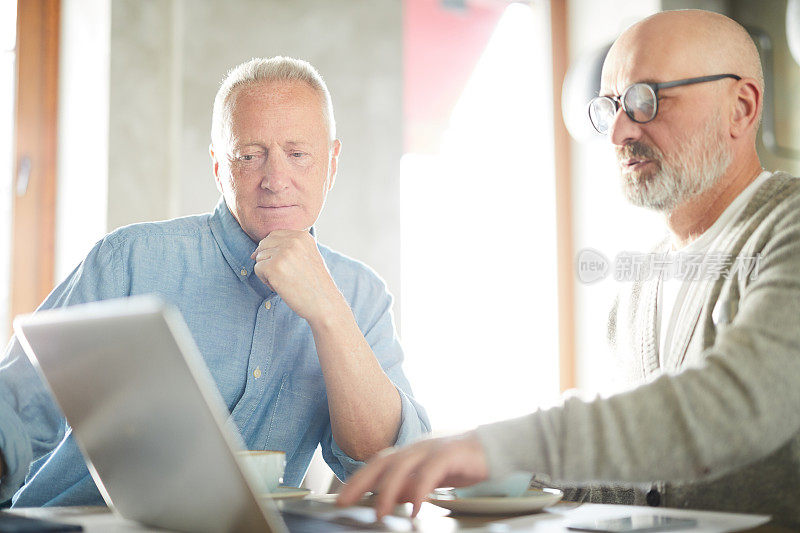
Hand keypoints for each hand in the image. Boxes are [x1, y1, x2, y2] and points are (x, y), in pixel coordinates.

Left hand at [251, 230, 343, 322]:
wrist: (324, 304)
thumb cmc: (314, 285)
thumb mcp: (308, 256)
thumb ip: (289, 247)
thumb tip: (255, 252)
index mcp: (303, 236)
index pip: (274, 235)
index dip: (274, 252)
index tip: (286, 266)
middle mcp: (293, 240)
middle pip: (264, 244)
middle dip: (269, 261)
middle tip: (286, 275)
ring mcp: (283, 253)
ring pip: (259, 257)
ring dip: (267, 271)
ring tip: (285, 281)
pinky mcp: (274, 266)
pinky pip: (257, 269)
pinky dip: (266, 281)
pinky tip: (281, 287)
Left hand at [336, 433, 488, 518]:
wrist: (496, 446)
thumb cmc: (464, 461)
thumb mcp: (431, 476)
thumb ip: (411, 485)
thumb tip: (390, 499)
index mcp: (411, 451)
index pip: (378, 463)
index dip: (358, 479)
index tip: (341, 497)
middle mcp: (418, 446)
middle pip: (382, 461)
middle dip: (361, 482)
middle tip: (345, 502)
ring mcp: (433, 448)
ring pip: (402, 465)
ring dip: (387, 490)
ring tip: (380, 512)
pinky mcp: (450, 453)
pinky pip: (430, 472)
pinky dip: (420, 490)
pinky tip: (415, 507)